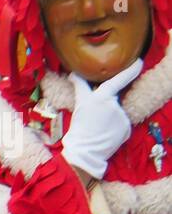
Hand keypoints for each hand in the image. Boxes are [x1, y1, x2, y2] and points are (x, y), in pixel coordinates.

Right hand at [61, 61, 142, 178]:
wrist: (85, 152)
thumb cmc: (79, 128)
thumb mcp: (78, 105)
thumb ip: (80, 87)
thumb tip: (74, 75)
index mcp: (101, 97)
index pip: (119, 79)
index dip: (131, 69)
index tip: (139, 62)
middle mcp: (114, 104)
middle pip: (113, 99)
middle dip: (105, 106)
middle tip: (93, 119)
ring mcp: (122, 116)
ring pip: (117, 112)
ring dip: (109, 119)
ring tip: (98, 129)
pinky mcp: (127, 127)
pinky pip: (121, 124)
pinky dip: (114, 128)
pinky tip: (105, 134)